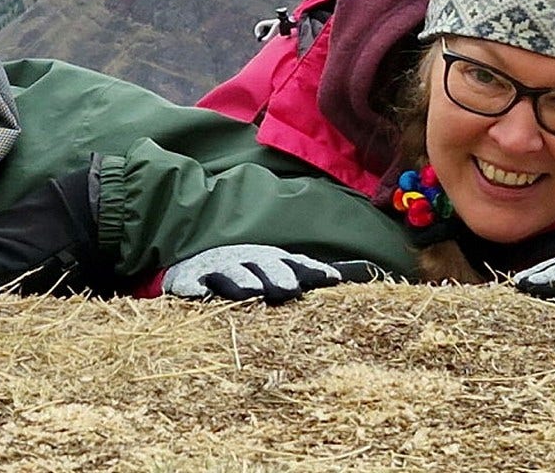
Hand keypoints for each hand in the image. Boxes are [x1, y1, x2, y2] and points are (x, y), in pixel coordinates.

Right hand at [163, 244, 363, 304]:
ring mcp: (217, 268)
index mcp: (271, 260)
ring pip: (230, 272)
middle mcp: (247, 261)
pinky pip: (190, 283)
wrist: (195, 257)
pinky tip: (200, 295)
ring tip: (251, 291)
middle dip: (278, 275)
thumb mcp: (278, 267)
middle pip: (265, 265)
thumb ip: (312, 271)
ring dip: (241, 280)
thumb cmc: (248, 269)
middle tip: (290, 289)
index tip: (334, 279)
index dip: (313, 270)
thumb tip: (366, 269)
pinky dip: (193, 288)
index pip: (296, 264)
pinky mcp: (188, 278)